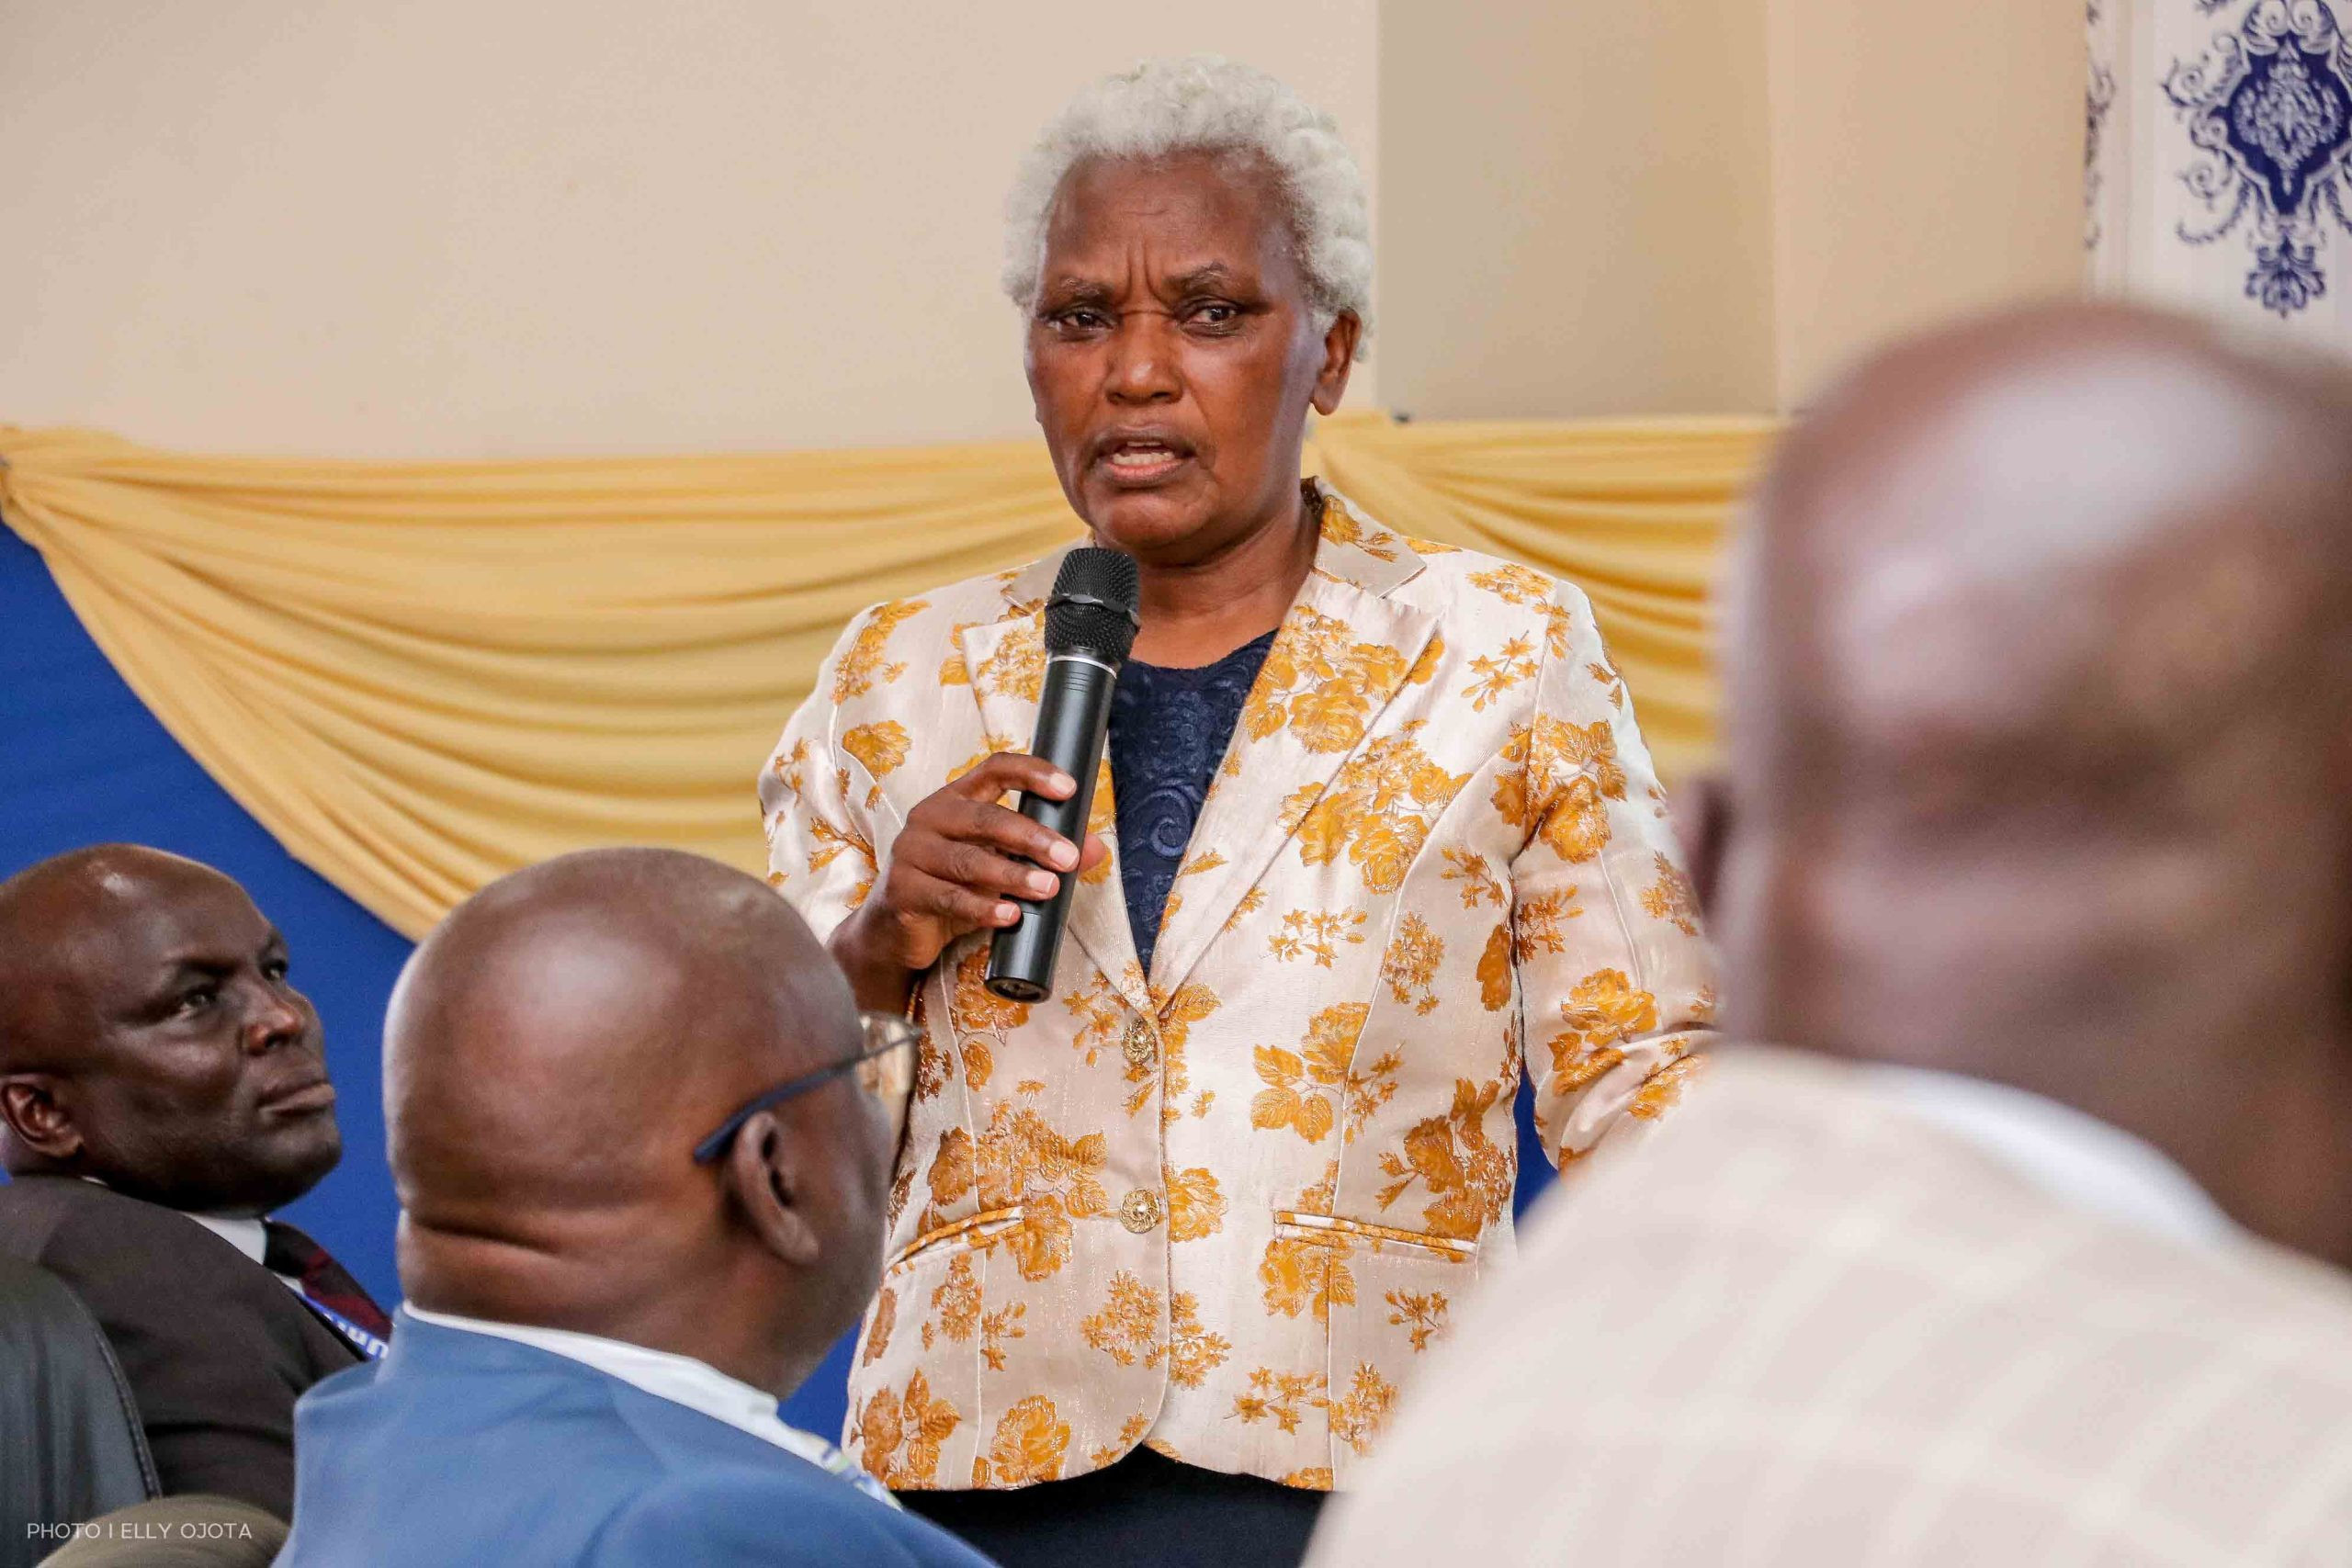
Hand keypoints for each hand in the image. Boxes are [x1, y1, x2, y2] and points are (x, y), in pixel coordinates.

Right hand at [829, 753, 1109, 1011]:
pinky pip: (949, 898)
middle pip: (985, 818)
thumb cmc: (952, 888)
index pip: (994, 770)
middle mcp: (929, 818)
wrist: (894, 931)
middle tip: (1068, 858)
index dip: (1032, 774)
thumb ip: (1042, 855)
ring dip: (1013, 875)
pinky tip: (1010, 915)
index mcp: (955, 799)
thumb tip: (1097, 848)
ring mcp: (911, 853)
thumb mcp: (999, 867)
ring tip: (1048, 888)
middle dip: (1031, 837)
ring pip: (969, 861)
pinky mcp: (902, 891)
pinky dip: (983, 907)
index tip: (1069, 789)